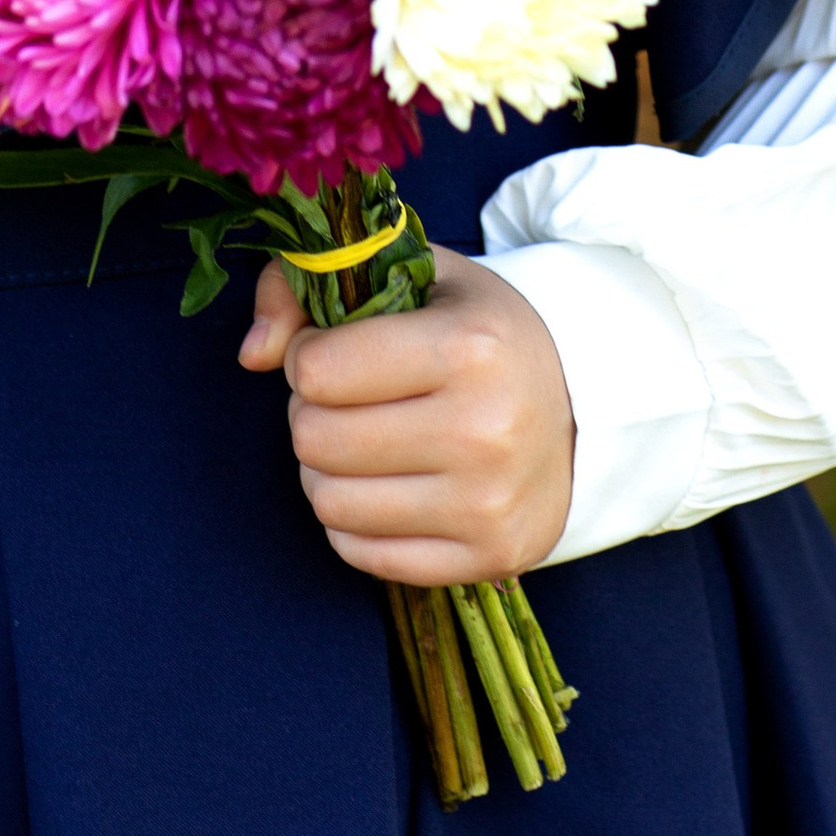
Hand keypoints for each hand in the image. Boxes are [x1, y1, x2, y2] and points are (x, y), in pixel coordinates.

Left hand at [240, 246, 574, 582]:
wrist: (584, 407)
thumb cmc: (482, 334)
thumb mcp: (413, 277)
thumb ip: (308, 287)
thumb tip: (251, 354)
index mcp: (469, 347)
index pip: (317, 369)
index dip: (307, 355)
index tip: (336, 348)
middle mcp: (484, 429)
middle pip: (315, 439)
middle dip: (311, 414)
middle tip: (347, 400)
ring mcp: (488, 503)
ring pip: (329, 503)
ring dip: (325, 470)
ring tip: (362, 442)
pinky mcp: (488, 557)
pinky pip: (362, 555)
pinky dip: (353, 522)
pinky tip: (385, 486)